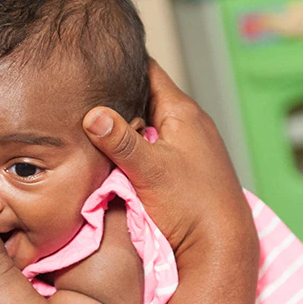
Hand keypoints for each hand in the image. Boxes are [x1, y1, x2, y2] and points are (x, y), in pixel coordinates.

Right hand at [82, 59, 256, 266]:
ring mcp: (187, 147)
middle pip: (146, 97)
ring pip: (148, 123)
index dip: (123, 60)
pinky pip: (152, 146)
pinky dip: (133, 144)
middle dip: (117, 92)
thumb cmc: (192, 207)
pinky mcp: (183, 169)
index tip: (94, 55)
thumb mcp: (150, 171)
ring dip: (125, 122)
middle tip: (82, 87)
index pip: (149, 70)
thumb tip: (93, 114)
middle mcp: (188, 124)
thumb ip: (121, 141)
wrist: (220, 248)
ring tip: (89, 116)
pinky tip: (114, 153)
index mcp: (183, 113)